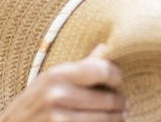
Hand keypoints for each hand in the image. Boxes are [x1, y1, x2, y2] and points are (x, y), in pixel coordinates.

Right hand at [0, 44, 128, 121]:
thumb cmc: (35, 100)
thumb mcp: (52, 77)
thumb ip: (81, 65)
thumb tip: (105, 46)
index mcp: (58, 74)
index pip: (100, 69)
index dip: (116, 74)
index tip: (119, 79)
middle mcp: (58, 95)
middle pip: (107, 99)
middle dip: (120, 102)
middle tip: (125, 103)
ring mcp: (59, 119)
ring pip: (104, 120)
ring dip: (117, 119)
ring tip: (120, 115)